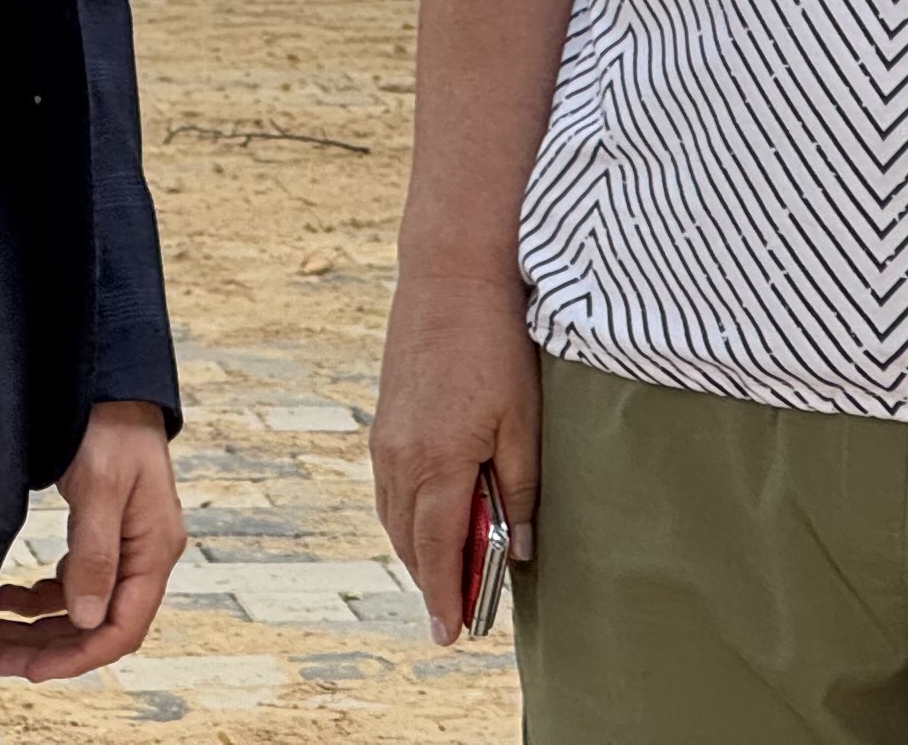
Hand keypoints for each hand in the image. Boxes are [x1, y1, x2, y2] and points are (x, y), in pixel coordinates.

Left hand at [0, 399, 182, 679]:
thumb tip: (87, 620)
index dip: (77, 655)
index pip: (122, 627)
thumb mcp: (100, 487)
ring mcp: (122, 545)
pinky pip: (72, 582)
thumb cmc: (110, 424)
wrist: (105, 380)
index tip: (29, 669)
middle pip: (96, 625)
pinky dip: (39, 596)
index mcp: (154, 549)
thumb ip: (95, 555)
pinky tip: (8, 597)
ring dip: (36, 625)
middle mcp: (142, 554)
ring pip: (80, 607)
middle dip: (45, 647)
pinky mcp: (100, 533)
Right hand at [372, 267, 540, 645]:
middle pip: (409, 541)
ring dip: (419, 549)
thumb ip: (521, 491)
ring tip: (450, 571)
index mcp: (436, 463)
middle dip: (432, 580)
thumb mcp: (524, 422)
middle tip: (460, 612)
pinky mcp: (383, 419)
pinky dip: (407, 514)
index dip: (445, 597)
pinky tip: (432, 515)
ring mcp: (385, 438)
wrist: (449, 272)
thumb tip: (519, 551)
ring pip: (394, 516)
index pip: (438, 552)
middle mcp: (399, 457)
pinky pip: (388, 487)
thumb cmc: (497, 343)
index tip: (449, 635)